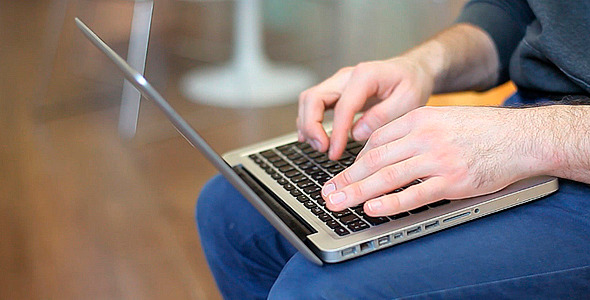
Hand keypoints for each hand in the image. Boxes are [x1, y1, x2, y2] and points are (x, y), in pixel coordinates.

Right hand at [297, 57, 434, 160]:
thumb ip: (383, 116)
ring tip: (320, 147)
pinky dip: (310, 122)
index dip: (336, 132)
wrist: (412, 71)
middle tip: (322, 149)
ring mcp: (338, 84)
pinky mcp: (336, 93)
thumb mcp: (408, 100)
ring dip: (308, 125)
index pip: (342, 106)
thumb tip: (357, 133)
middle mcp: (345, 77)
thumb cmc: (412, 83)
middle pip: (313, 98)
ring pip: (309, 101)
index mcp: (364, 75)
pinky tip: (314, 139)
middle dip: (311, 126)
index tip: (335, 152)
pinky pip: (314, 105)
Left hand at [321, 106, 545, 215]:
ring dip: (358, 192)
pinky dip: (390, 203)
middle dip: (346, 177)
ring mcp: (438, 160)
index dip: (356, 160)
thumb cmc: (480, 129)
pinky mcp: (452, 181)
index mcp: (419, 118)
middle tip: (328, 191)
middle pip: (374, 159)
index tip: (344, 174)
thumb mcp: (442, 118)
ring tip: (338, 202)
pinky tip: (372, 209)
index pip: (376, 140)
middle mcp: (424, 137)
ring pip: (387, 177)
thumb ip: (413, 131)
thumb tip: (383, 150)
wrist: (520, 137)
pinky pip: (414, 194)